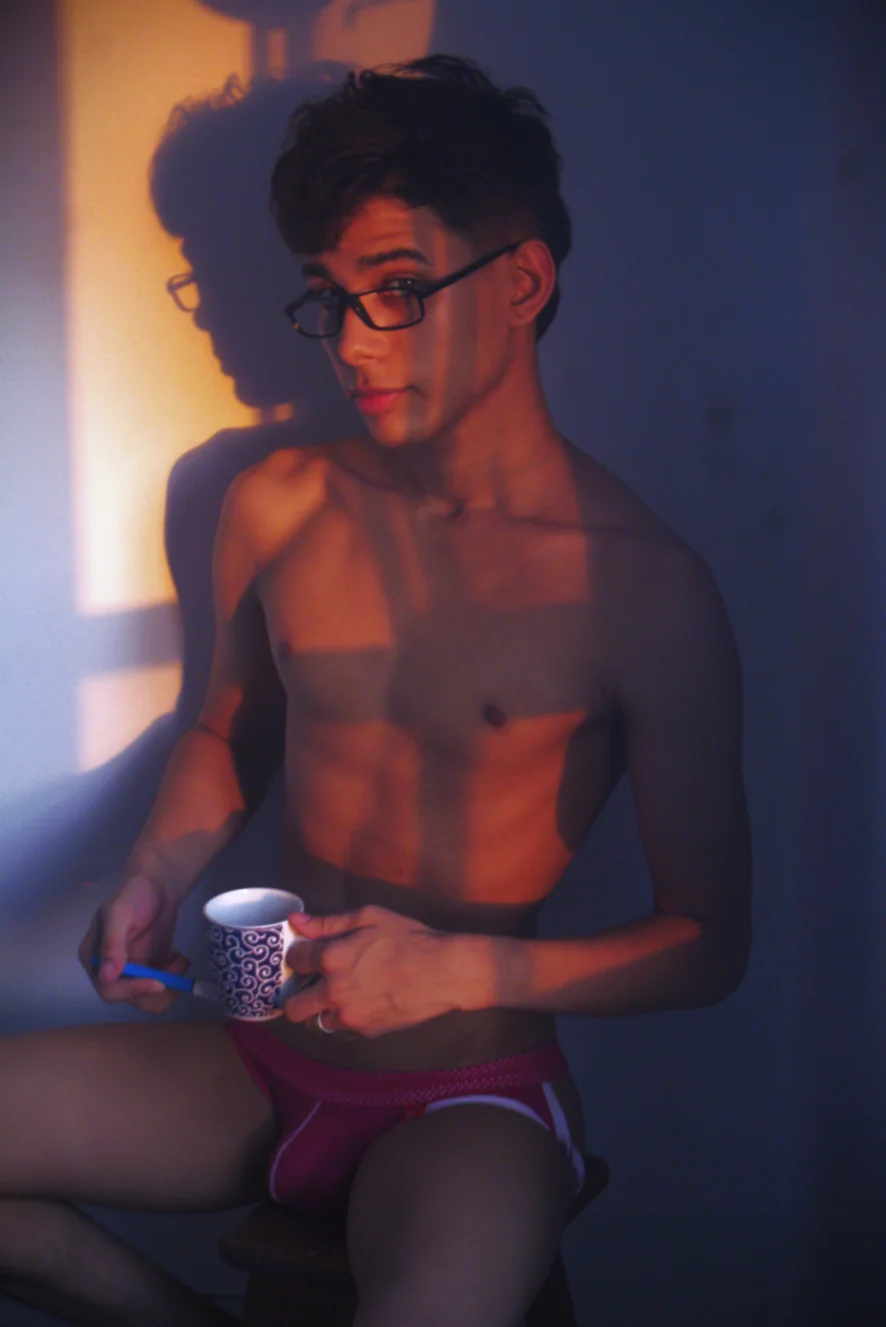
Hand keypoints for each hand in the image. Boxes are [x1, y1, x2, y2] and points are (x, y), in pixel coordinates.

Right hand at [77, 874, 190, 1014]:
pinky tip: (179, 957)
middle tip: (176, 969)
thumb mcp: (119, 913)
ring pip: (148, 996)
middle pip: (130, 997)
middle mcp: (110, 969)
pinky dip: (174, 976)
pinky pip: (162, 984)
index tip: (158, 982)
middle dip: (156, 988)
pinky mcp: (149, 967)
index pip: (109, 989)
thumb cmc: (133, 894)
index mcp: (95, 958)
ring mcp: (131, 969)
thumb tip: (106, 975)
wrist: (157, 884)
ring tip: (179, 960)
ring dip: (168, 982)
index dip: (133, 990)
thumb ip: (112, 943)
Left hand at [280, 905, 468, 1037]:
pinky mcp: (363, 1031)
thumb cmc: (409, 938)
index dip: (298, 953)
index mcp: (332, 958)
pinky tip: (355, 1004)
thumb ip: (329, 922)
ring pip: (312, 1022)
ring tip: (332, 996)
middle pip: (292, 1006)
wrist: (443, 972)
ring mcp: (348, 1015)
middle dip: (294, 994)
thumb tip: (295, 921)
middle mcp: (333, 991)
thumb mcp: (370, 917)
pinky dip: (339, 1019)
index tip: (306, 953)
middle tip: (309, 984)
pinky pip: (338, 1029)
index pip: (294, 959)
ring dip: (317, 1010)